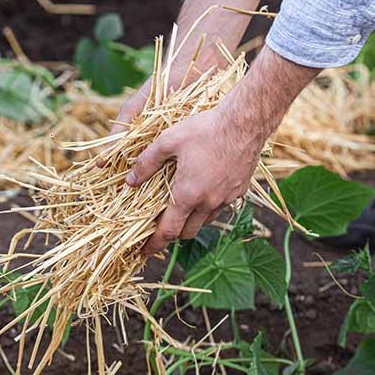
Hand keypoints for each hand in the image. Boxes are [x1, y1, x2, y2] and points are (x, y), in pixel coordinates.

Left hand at [125, 46, 319, 255]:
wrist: (245, 122)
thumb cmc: (204, 129)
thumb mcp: (167, 141)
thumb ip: (146, 163)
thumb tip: (129, 182)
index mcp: (188, 195)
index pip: (168, 231)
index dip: (154, 244)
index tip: (144, 252)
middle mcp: (208, 203)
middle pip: (187, 232)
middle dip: (172, 234)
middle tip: (159, 228)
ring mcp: (227, 198)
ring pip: (205, 221)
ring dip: (191, 220)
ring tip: (180, 208)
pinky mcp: (240, 191)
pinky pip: (220, 207)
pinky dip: (208, 207)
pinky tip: (203, 191)